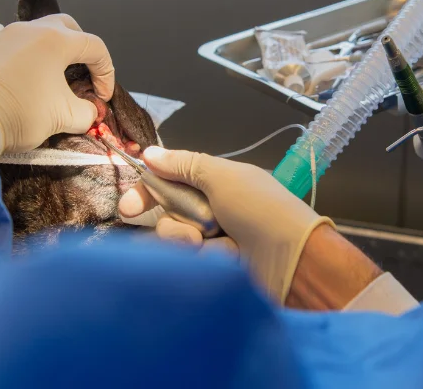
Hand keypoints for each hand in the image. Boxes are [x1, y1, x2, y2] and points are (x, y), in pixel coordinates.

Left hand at [0, 14, 114, 152]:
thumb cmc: (19, 113)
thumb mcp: (63, 118)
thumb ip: (86, 113)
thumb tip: (88, 112)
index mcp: (56, 40)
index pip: (95, 48)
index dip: (106, 73)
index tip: (102, 97)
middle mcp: (29, 30)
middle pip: (67, 27)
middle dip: (81, 49)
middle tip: (83, 74)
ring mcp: (2, 37)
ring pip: (36, 35)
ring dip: (50, 55)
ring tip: (50, 81)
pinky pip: (11, 48)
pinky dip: (24, 62)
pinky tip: (20, 85)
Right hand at [119, 147, 333, 303]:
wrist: (295, 262)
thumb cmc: (260, 210)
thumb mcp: (223, 177)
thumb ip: (184, 165)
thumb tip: (147, 153)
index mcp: (214, 184)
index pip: (169, 184)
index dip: (147, 192)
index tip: (127, 206)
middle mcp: (209, 211)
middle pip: (167, 215)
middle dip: (178, 223)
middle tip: (199, 229)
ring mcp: (211, 243)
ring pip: (175, 241)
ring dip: (192, 241)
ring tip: (217, 244)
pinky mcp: (212, 269)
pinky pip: (189, 263)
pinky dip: (204, 260)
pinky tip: (223, 260)